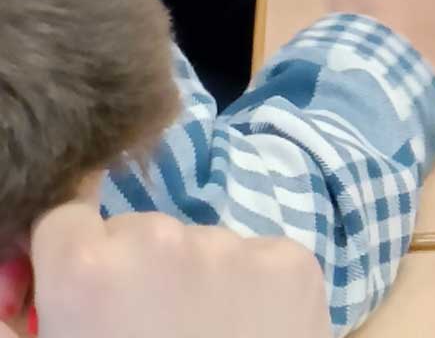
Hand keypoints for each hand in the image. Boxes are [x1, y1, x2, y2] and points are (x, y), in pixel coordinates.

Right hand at [24, 201, 330, 337]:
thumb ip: (19, 327)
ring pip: (199, 246)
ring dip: (193, 283)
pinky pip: (256, 260)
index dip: (72, 264)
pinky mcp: (293, 264)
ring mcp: (234, 247)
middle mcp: (160, 239)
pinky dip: (251, 292)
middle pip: (137, 233)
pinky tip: (245, 337)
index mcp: (88, 272)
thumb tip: (9, 293)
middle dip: (136, 276)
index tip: (86, 301)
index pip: (65, 222)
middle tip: (145, 336)